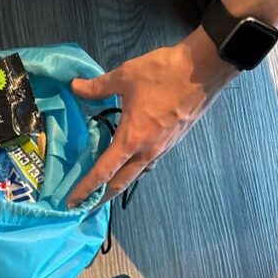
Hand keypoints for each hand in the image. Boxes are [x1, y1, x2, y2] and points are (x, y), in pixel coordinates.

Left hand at [68, 28, 238, 207]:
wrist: (204, 69)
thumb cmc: (164, 73)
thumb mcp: (125, 76)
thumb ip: (98, 87)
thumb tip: (75, 86)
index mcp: (131, 140)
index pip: (103, 173)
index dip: (86, 189)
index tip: (72, 203)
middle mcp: (146, 152)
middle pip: (120, 184)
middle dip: (101, 199)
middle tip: (86, 208)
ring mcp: (161, 149)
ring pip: (135, 175)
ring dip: (118, 186)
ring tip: (104, 190)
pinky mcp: (172, 143)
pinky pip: (148, 164)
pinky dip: (135, 170)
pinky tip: (129, 164)